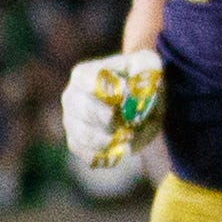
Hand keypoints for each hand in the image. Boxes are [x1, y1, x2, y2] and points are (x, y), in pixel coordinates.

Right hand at [62, 50, 163, 169]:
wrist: (139, 102)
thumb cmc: (141, 80)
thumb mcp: (149, 66)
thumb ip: (145, 70)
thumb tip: (129, 94)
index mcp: (84, 74)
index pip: (86, 81)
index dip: (107, 92)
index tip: (125, 98)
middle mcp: (71, 97)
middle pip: (84, 110)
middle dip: (110, 119)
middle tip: (130, 124)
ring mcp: (71, 122)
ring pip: (84, 136)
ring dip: (110, 140)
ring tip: (129, 136)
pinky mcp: (77, 143)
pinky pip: (88, 154)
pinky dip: (108, 155)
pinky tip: (122, 149)